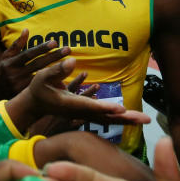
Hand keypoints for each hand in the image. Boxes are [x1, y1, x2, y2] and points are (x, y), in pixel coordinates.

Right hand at [0, 28, 68, 100]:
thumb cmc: (2, 73)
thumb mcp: (5, 58)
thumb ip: (16, 45)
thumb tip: (27, 30)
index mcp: (10, 64)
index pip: (28, 54)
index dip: (42, 48)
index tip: (55, 42)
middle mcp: (15, 75)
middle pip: (38, 64)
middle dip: (54, 56)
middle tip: (68, 49)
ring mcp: (20, 87)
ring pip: (42, 78)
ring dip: (56, 71)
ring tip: (70, 64)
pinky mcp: (25, 96)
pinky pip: (41, 88)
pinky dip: (52, 84)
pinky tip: (65, 80)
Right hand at [24, 57, 149, 128]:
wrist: (34, 105)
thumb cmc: (38, 89)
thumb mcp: (43, 77)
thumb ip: (57, 70)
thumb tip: (73, 60)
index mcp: (70, 105)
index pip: (91, 106)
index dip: (107, 107)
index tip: (122, 109)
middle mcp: (80, 112)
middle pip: (106, 117)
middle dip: (126, 118)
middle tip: (145, 119)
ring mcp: (84, 115)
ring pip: (108, 119)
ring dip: (127, 119)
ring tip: (144, 120)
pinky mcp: (86, 113)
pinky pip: (106, 117)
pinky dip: (119, 118)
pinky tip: (131, 116)